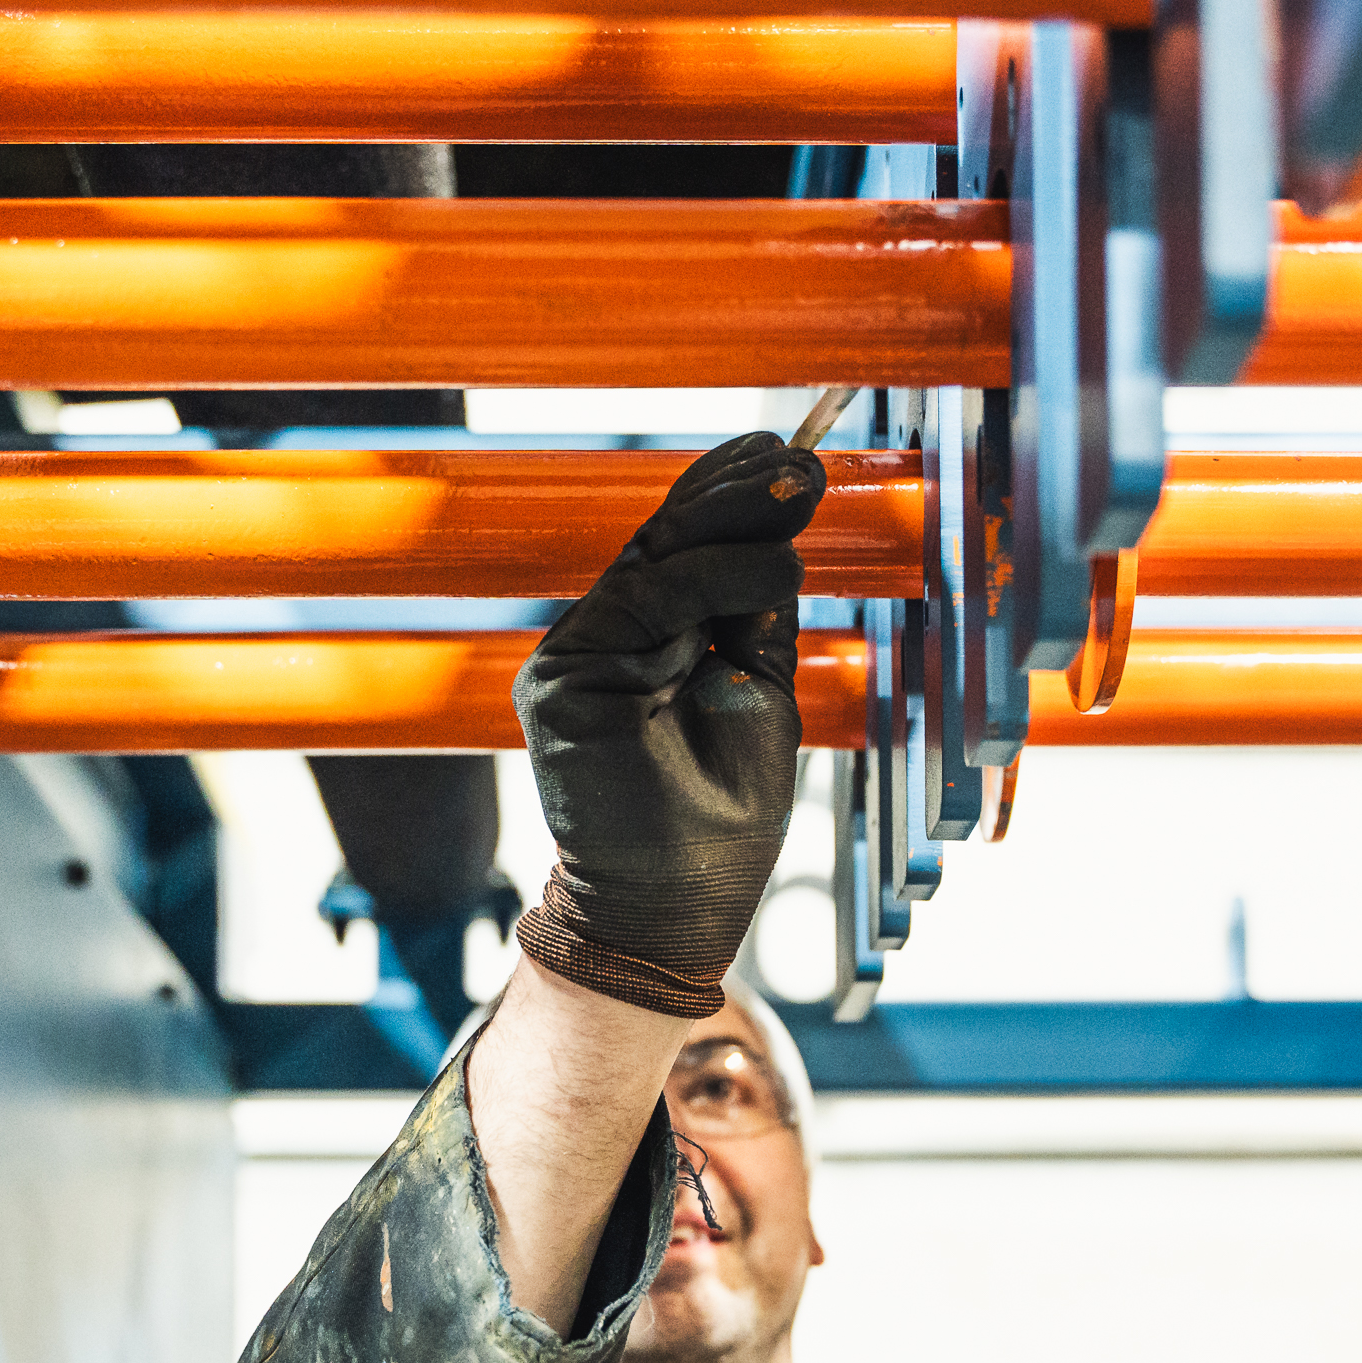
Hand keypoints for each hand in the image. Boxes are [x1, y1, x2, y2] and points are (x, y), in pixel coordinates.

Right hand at [510, 431, 822, 1018]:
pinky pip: (640, 604)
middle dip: (736, 492)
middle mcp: (605, 640)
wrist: (670, 910)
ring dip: (736, 521)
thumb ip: (755, 617)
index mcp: (649, 641)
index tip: (792, 452)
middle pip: (665, 541)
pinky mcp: (560, 680)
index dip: (732, 497)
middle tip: (802, 458)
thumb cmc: (718, 818)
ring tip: (801, 491)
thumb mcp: (759, 693)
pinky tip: (776, 569)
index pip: (684, 550)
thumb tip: (783, 525)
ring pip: (654, 560)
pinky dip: (712, 579)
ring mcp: (576, 657)